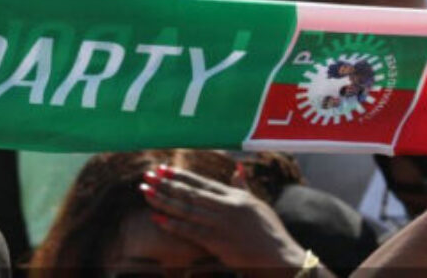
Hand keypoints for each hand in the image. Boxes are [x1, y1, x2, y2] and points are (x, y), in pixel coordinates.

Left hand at [141, 164, 306, 269]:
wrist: (281, 258)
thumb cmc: (270, 232)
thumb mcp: (258, 204)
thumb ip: (243, 186)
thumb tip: (236, 168)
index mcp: (235, 197)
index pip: (202, 182)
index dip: (181, 175)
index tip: (162, 168)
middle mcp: (226, 207)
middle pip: (190, 193)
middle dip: (166, 184)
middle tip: (147, 176)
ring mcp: (221, 224)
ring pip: (186, 209)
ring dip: (163, 200)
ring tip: (145, 192)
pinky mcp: (218, 242)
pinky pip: (190, 231)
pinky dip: (172, 224)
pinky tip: (156, 217)